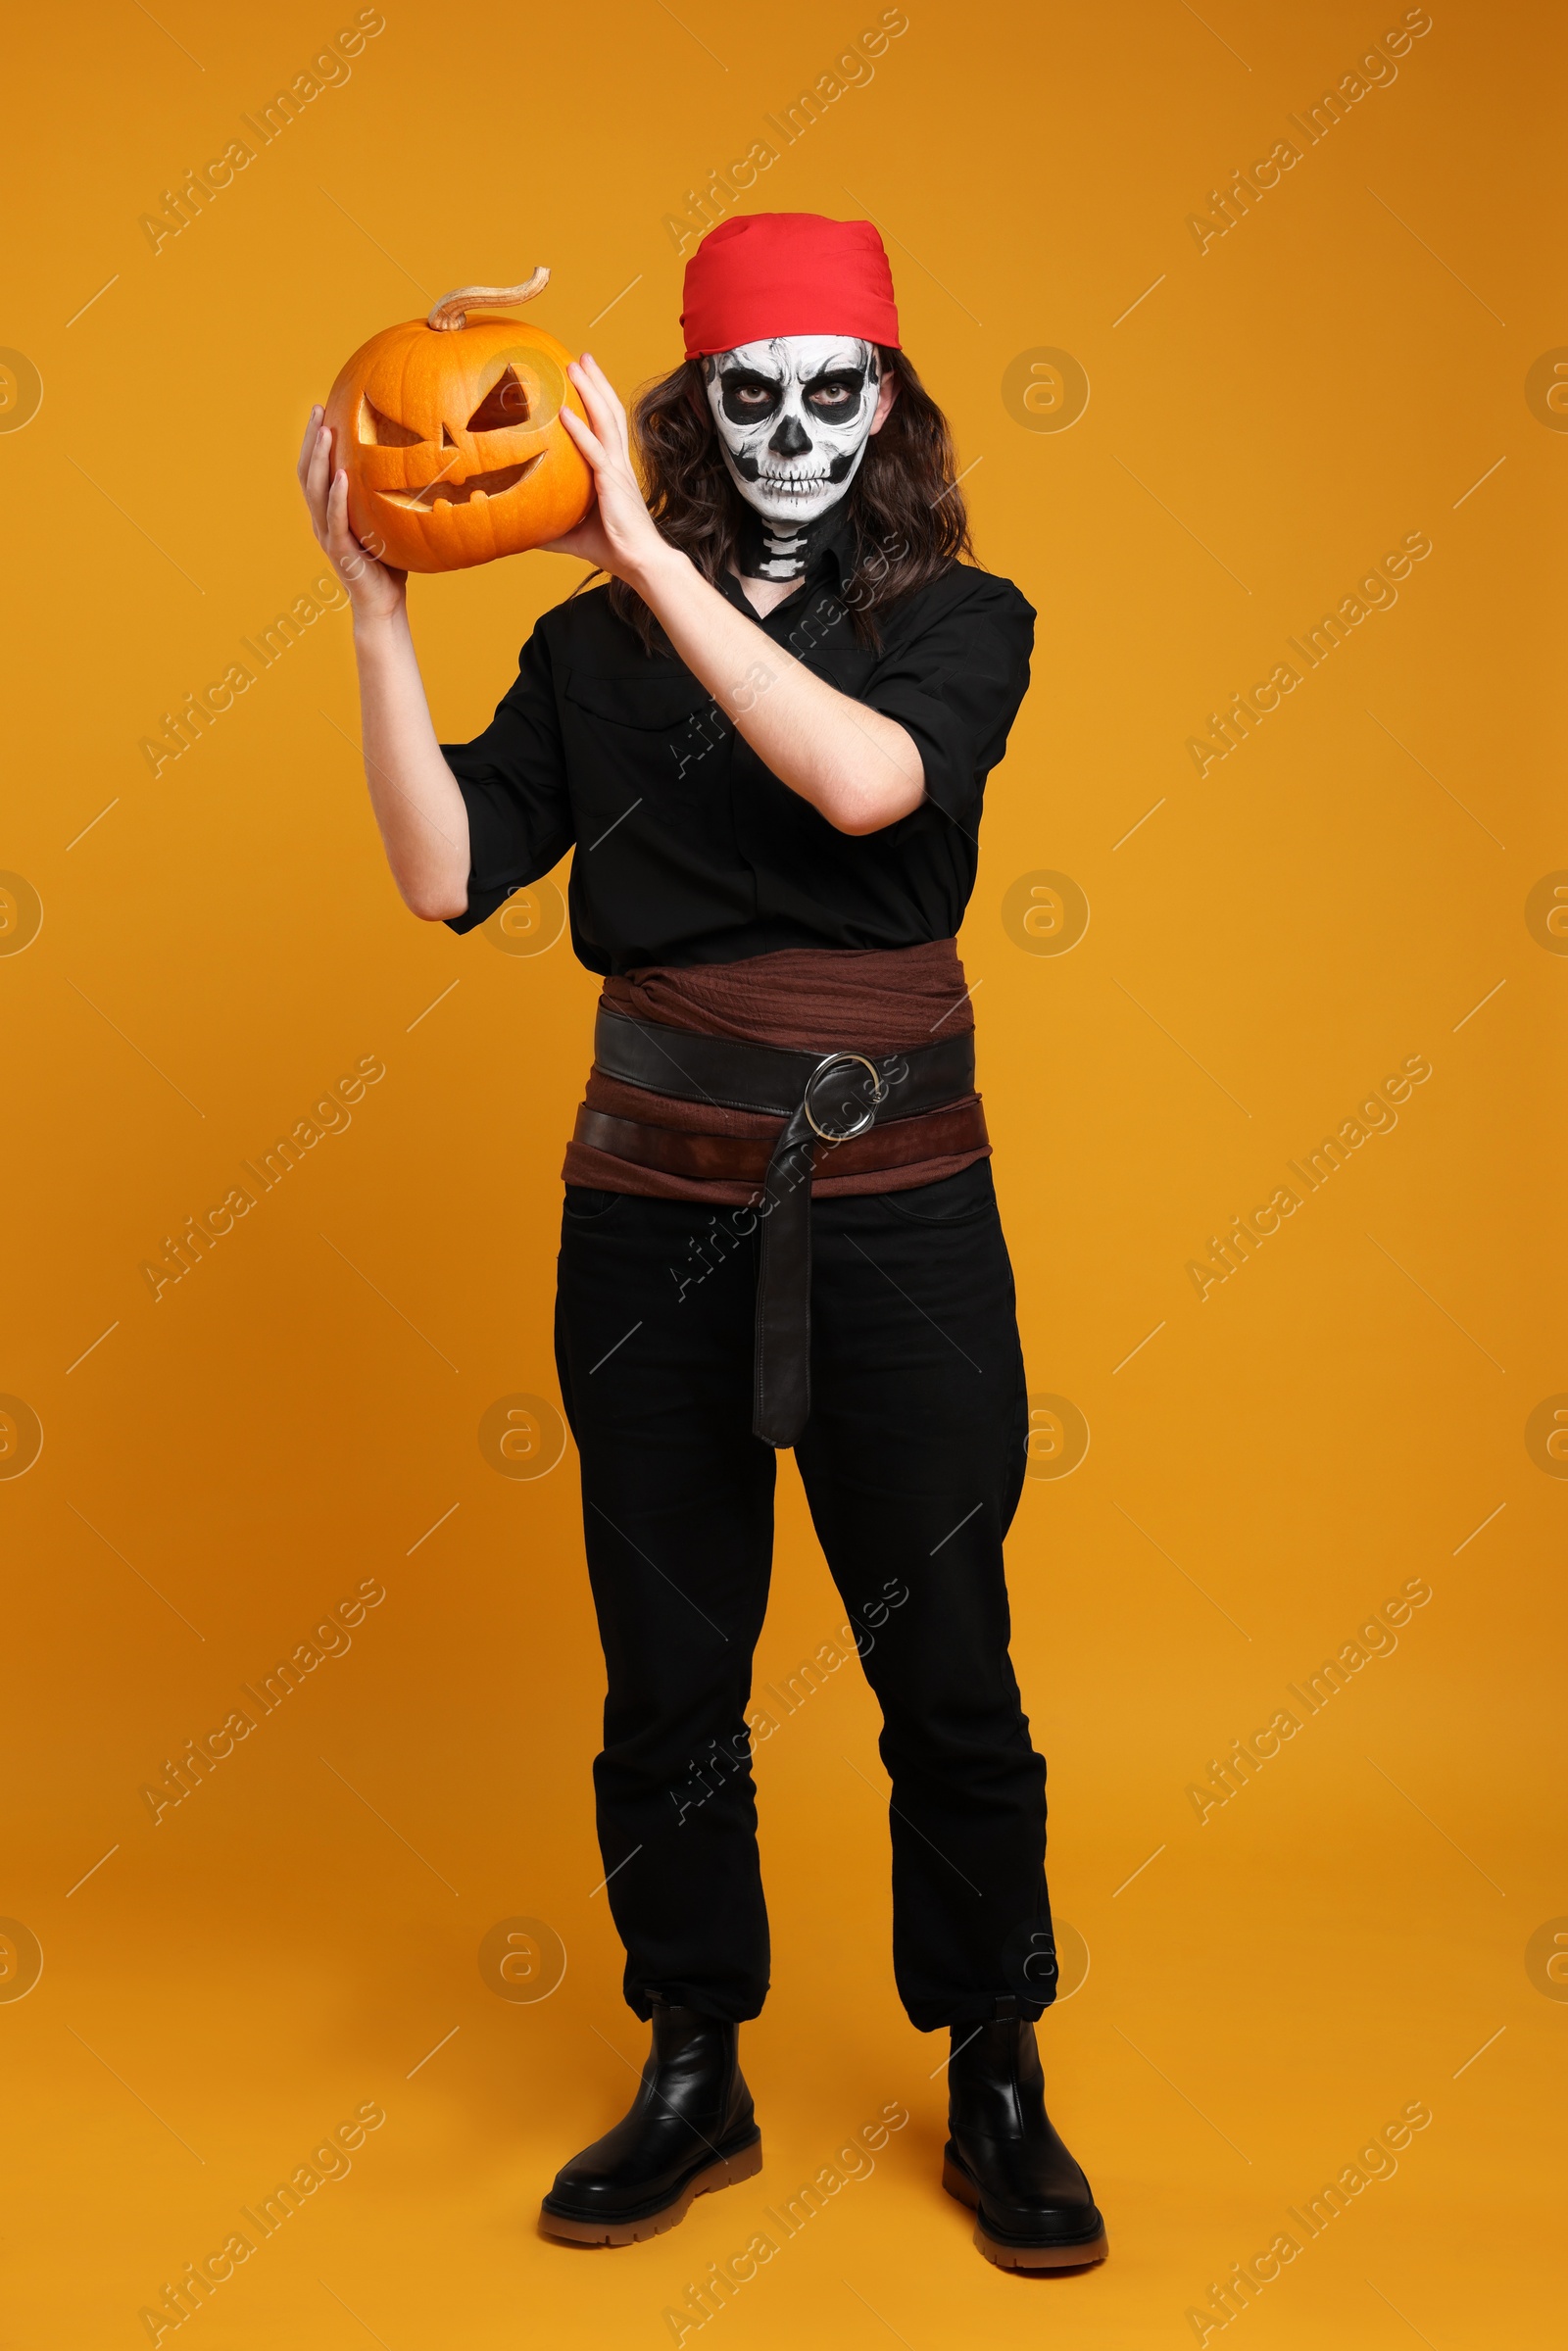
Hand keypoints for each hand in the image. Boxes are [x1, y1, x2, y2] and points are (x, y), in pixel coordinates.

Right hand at [296, 407, 406, 622]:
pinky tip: (342, 476)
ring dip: (319, 460)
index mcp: (329, 514)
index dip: (313, 441)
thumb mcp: (386, 523)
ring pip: (315, 491)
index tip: (321, 411)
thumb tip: (414, 465)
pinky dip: (337, 497)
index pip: (314, 470)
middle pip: (307, 473)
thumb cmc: (390, 565)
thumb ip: (386, 498)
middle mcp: (322, 522)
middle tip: (318, 410)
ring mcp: (327, 536)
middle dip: (310, 440)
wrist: (384, 605)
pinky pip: (335, 520)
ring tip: (325, 432)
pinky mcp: (339, 551)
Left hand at [544, 354, 677, 588]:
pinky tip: (563, 412)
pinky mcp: (612, 483)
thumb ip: (551, 529)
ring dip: (590, 391)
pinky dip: (579, 430)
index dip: (597, 399)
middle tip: (580, 357)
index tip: (585, 377)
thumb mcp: (574, 536)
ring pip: (605, 420)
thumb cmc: (614, 549)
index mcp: (613, 470)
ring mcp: (617, 470)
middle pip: (609, 412)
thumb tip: (524, 535)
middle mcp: (618, 463)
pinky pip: (594, 450)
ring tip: (577, 366)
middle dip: (596, 383)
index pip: (607, 426)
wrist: (641, 563)